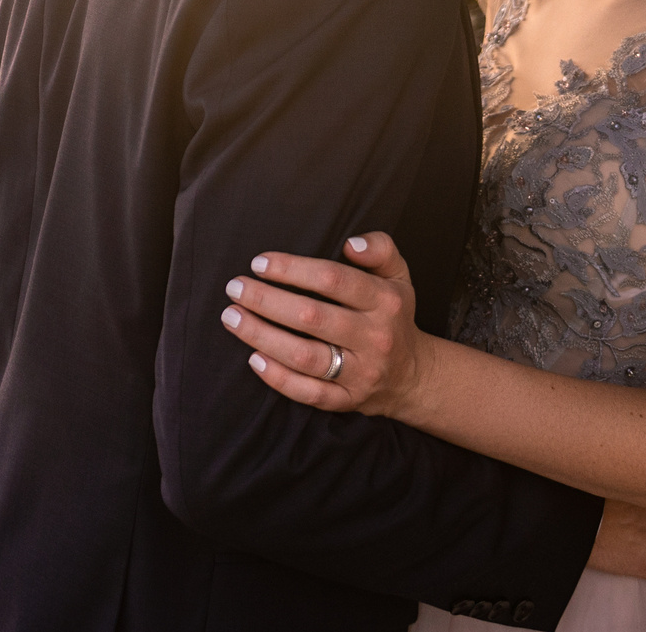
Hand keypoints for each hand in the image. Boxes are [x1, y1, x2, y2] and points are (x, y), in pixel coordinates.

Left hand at [218, 232, 425, 416]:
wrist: (412, 375)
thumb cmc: (392, 315)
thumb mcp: (398, 276)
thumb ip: (380, 249)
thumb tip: (350, 244)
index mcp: (386, 301)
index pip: (334, 280)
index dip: (292, 269)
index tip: (259, 263)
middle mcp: (375, 337)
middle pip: (312, 317)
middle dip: (266, 301)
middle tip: (235, 288)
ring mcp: (362, 372)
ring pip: (305, 356)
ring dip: (262, 337)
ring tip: (232, 318)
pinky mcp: (349, 400)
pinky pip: (309, 393)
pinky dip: (279, 378)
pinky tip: (253, 359)